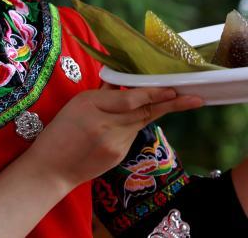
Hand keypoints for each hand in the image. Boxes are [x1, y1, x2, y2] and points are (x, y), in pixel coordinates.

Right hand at [26, 85, 202, 187]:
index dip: (154, 93)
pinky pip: (131, 135)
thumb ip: (103, 93)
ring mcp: (115, 145)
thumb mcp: (76, 104)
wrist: (51, 170)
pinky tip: (117, 128)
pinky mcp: (119, 157)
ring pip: (139, 123)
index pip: (131, 98)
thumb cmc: (59, 133)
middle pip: (145, 112)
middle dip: (172, 104)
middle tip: (196, 98)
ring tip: (162, 104)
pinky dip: (131, 126)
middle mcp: (107, 126)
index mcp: (92, 106)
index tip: (173, 88)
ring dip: (149, 112)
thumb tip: (123, 78)